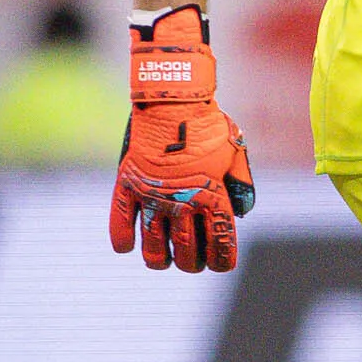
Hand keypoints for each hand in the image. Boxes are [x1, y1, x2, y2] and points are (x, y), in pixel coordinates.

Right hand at [111, 5, 255, 271]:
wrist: (171, 97)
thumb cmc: (207, 123)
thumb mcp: (234, 151)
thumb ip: (241, 184)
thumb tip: (240, 214)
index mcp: (213, 197)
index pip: (221, 246)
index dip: (222, 261)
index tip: (219, 264)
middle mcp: (183, 203)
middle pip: (188, 253)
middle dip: (193, 263)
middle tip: (192, 261)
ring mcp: (152, 196)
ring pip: (154, 248)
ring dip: (160, 261)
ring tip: (163, 261)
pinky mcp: (127, 185)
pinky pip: (120, 224)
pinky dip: (122, 240)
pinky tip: (127, 246)